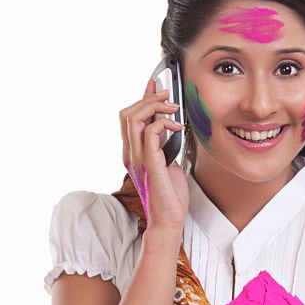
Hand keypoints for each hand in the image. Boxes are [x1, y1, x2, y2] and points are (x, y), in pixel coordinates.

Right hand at [119, 78, 189, 232]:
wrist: (169, 220)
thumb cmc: (170, 196)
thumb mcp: (168, 163)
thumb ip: (164, 145)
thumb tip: (171, 127)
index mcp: (133, 153)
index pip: (130, 118)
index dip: (142, 98)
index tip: (155, 85)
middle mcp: (131, 154)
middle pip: (127, 114)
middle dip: (149, 98)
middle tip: (168, 96)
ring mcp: (138, 159)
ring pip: (134, 118)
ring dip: (155, 107)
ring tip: (173, 109)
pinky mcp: (150, 165)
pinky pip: (150, 134)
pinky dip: (164, 124)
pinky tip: (176, 127)